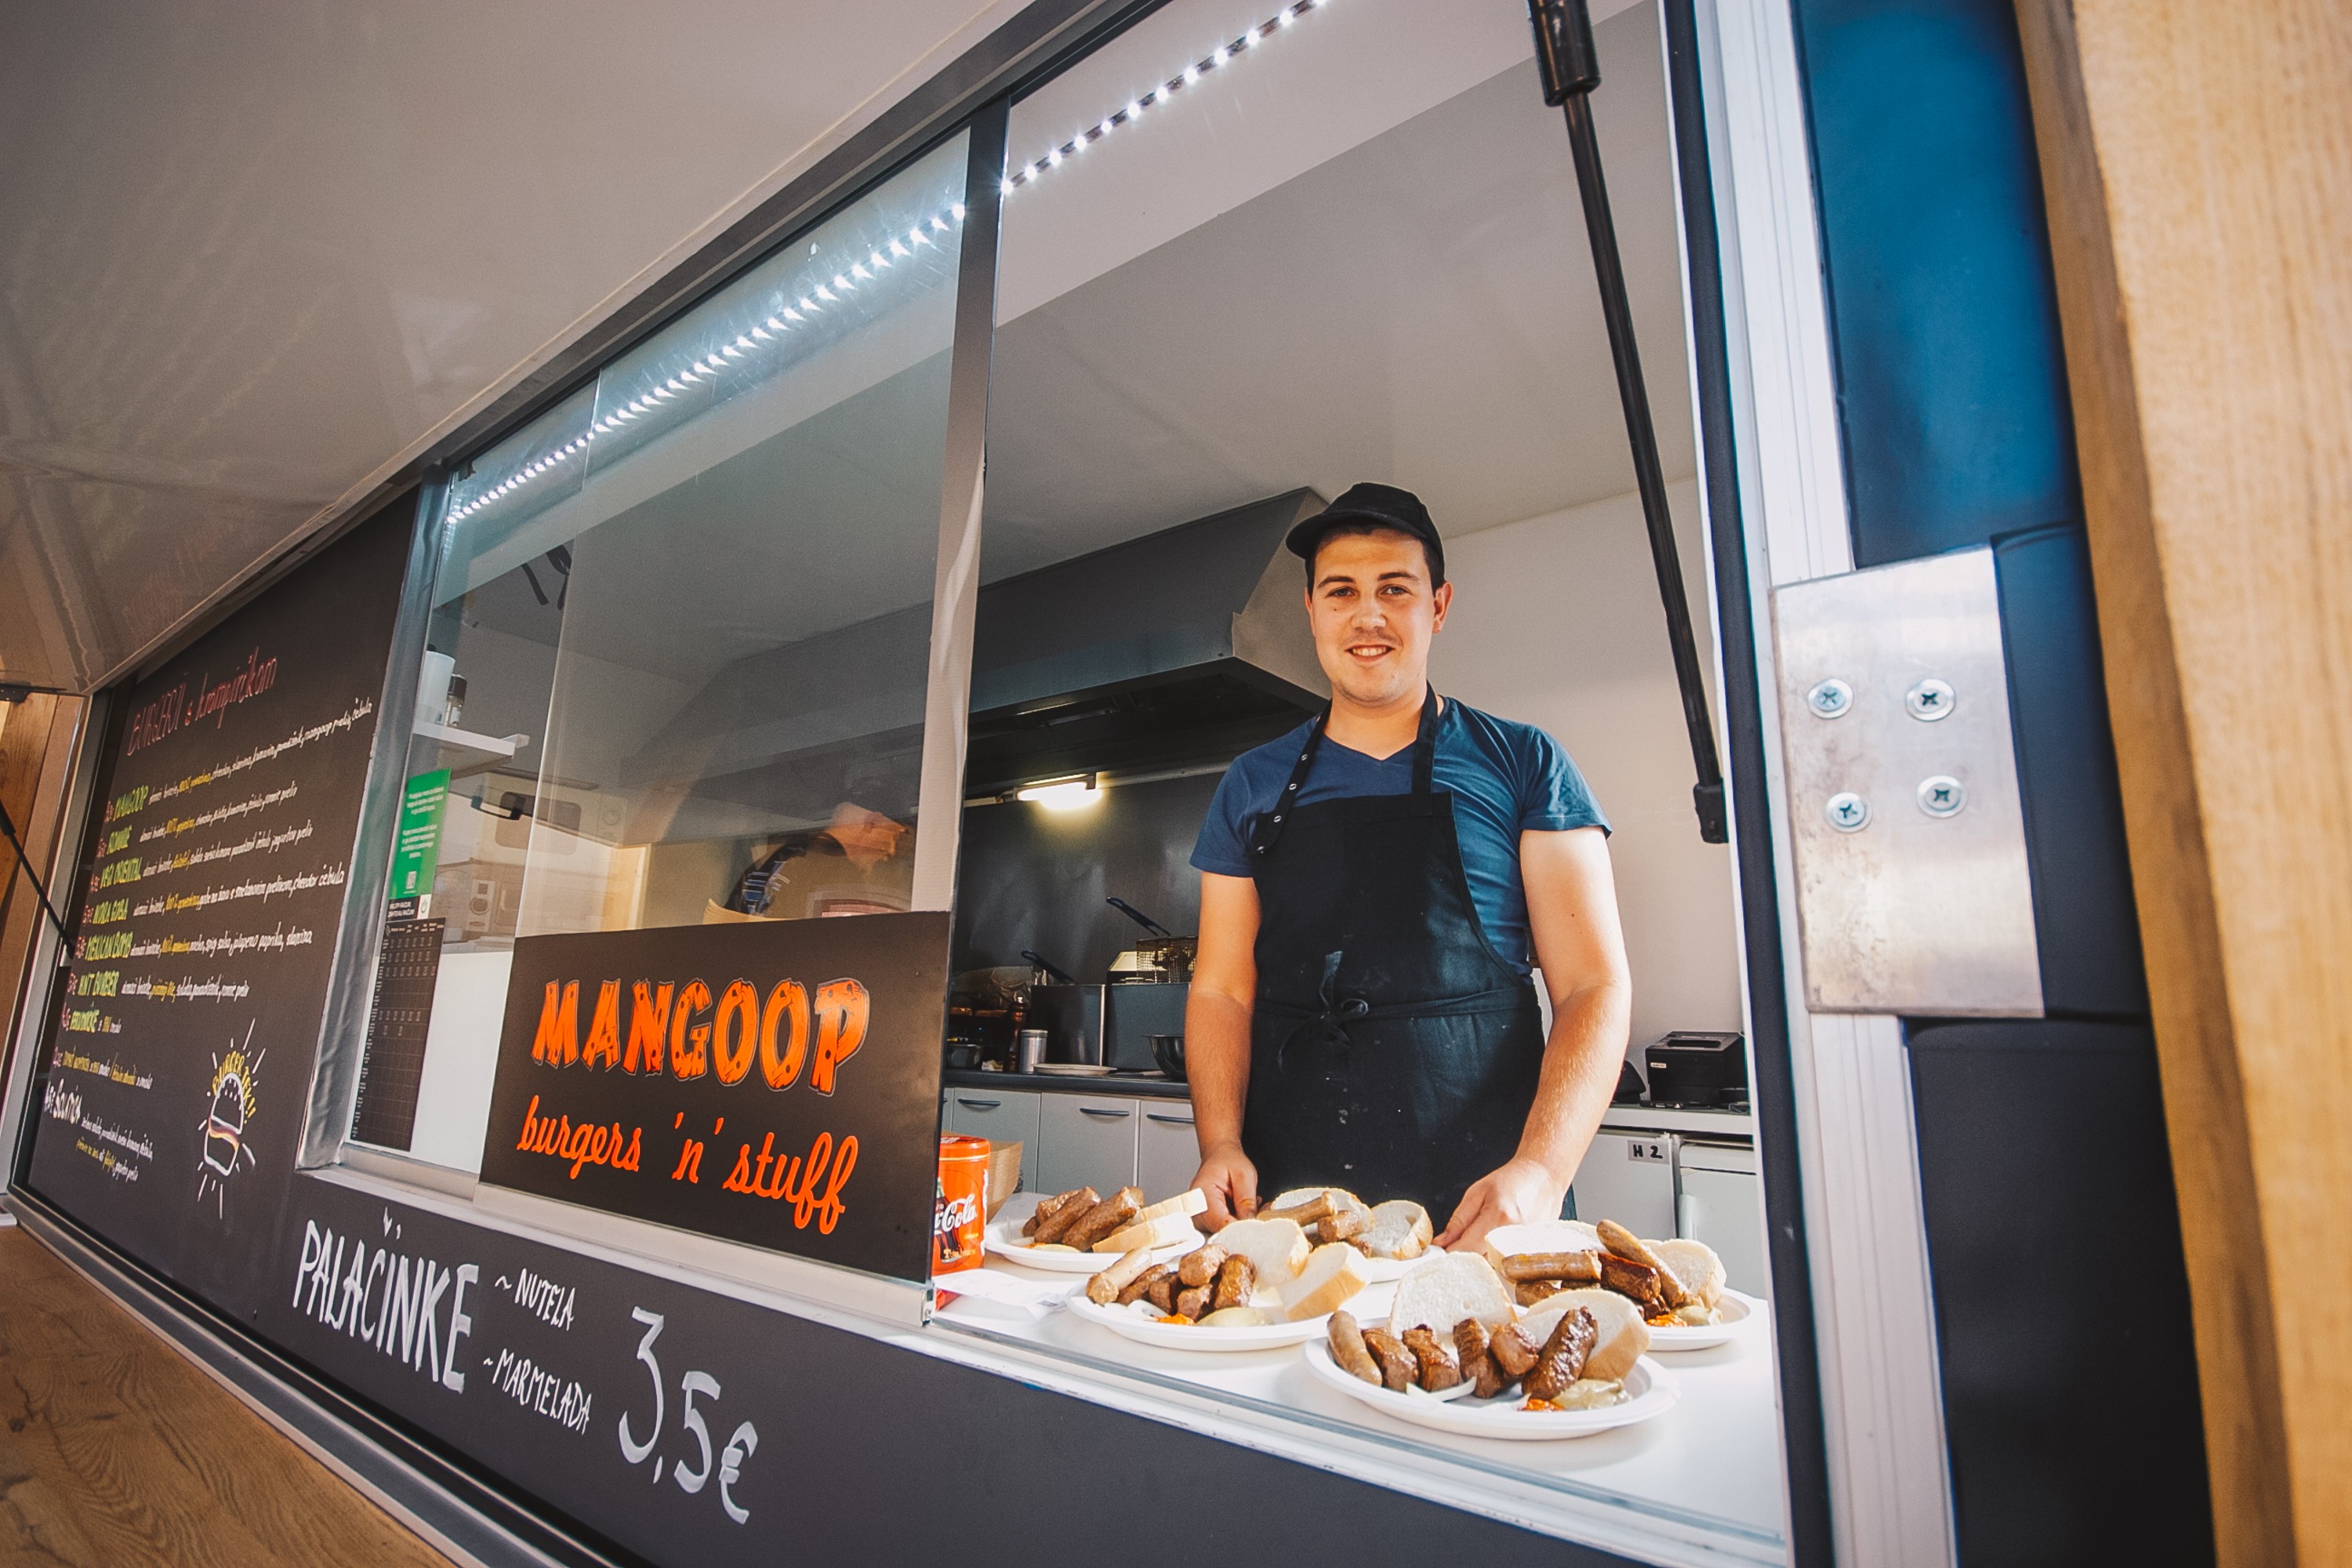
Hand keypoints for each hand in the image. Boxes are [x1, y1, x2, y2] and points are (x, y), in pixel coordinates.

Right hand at [1191, 1140, 1259, 1230]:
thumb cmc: (1227, 1161)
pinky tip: (1244, 1210)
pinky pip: (1223, 1228)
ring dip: (1242, 1223)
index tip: (1258, 1224)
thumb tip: (1250, 1223)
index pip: (1221, 1223)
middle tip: (1262, 1211)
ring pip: (1224, 1232)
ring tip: (1252, 1206)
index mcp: (1202, 1195)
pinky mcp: (1205, 1221)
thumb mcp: (1244, 1175)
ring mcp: (1199, 1217)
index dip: (1241, 1228)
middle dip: (1245, 1225)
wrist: (1218, 1155)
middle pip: (1221, 1231)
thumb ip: (1246, 1201)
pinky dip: (1237, 1221)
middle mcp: (1196, 1209)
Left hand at [1434, 1156, 1566, 1252]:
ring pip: (1493, 1266)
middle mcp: (1514, 1236)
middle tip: (1459, 1243)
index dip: (1449, 1252)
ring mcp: (1526, 1247)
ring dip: (1481, 1257)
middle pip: (1479, 1261)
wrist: (1544, 1177)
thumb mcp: (1477, 1193)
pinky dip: (1496, 1258)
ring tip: (1481, 1238)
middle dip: (1464, 1256)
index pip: (1466, 1248)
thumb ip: (1458, 1220)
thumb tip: (1441, 1243)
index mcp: (1499, 1217)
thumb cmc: (1511, 1180)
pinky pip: (1507, 1264)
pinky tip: (1496, 1243)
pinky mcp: (1532, 1253)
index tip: (1439, 1250)